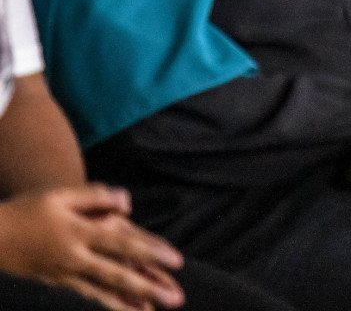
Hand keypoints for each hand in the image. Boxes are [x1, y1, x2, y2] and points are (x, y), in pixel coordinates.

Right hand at [0, 185, 184, 310]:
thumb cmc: (28, 209)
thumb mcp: (61, 195)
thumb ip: (97, 195)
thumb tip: (128, 203)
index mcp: (80, 233)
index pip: (123, 244)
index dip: (151, 252)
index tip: (177, 260)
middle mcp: (75, 258)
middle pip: (117, 275)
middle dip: (149, 287)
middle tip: (176, 299)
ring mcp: (65, 274)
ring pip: (102, 292)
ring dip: (129, 303)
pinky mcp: (57, 282)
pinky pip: (87, 295)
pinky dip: (107, 304)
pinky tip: (124, 309)